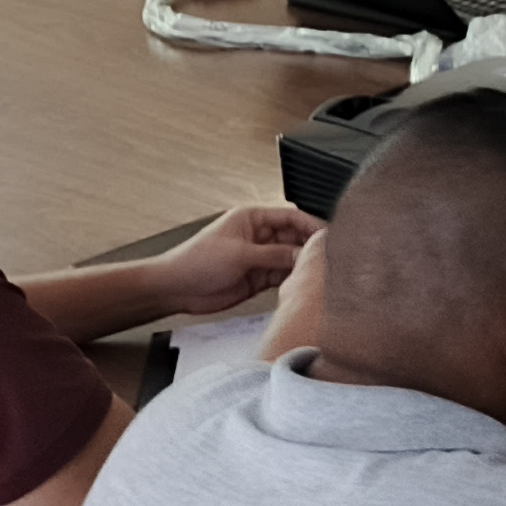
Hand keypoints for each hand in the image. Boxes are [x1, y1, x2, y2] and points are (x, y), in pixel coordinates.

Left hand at [157, 205, 318, 315]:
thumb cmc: (195, 261)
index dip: (310, 225)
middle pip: (294, 237)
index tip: (328, 236)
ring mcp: (259, 257)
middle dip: (310, 246)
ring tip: (319, 271)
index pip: (290, 217)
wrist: (177, 288)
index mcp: (252, 219)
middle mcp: (258, 236)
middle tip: (329, 256)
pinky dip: (293, 278)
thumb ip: (274, 254)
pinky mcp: (258, 277)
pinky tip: (303, 281)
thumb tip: (302, 253)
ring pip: (290, 257)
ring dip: (303, 264)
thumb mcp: (239, 253)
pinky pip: (283, 275)